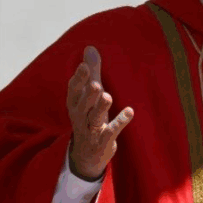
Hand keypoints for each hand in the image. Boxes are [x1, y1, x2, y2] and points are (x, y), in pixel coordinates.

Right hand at [66, 46, 133, 180]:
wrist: (86, 155)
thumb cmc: (88, 117)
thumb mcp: (89, 95)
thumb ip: (91, 72)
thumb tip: (90, 47)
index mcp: (75, 104)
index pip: (73, 90)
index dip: (78, 79)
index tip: (84, 66)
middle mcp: (80, 117)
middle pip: (82, 105)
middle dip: (89, 95)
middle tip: (96, 84)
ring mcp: (90, 131)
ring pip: (94, 119)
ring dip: (100, 108)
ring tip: (108, 96)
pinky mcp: (102, 142)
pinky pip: (110, 132)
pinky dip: (119, 122)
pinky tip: (129, 112)